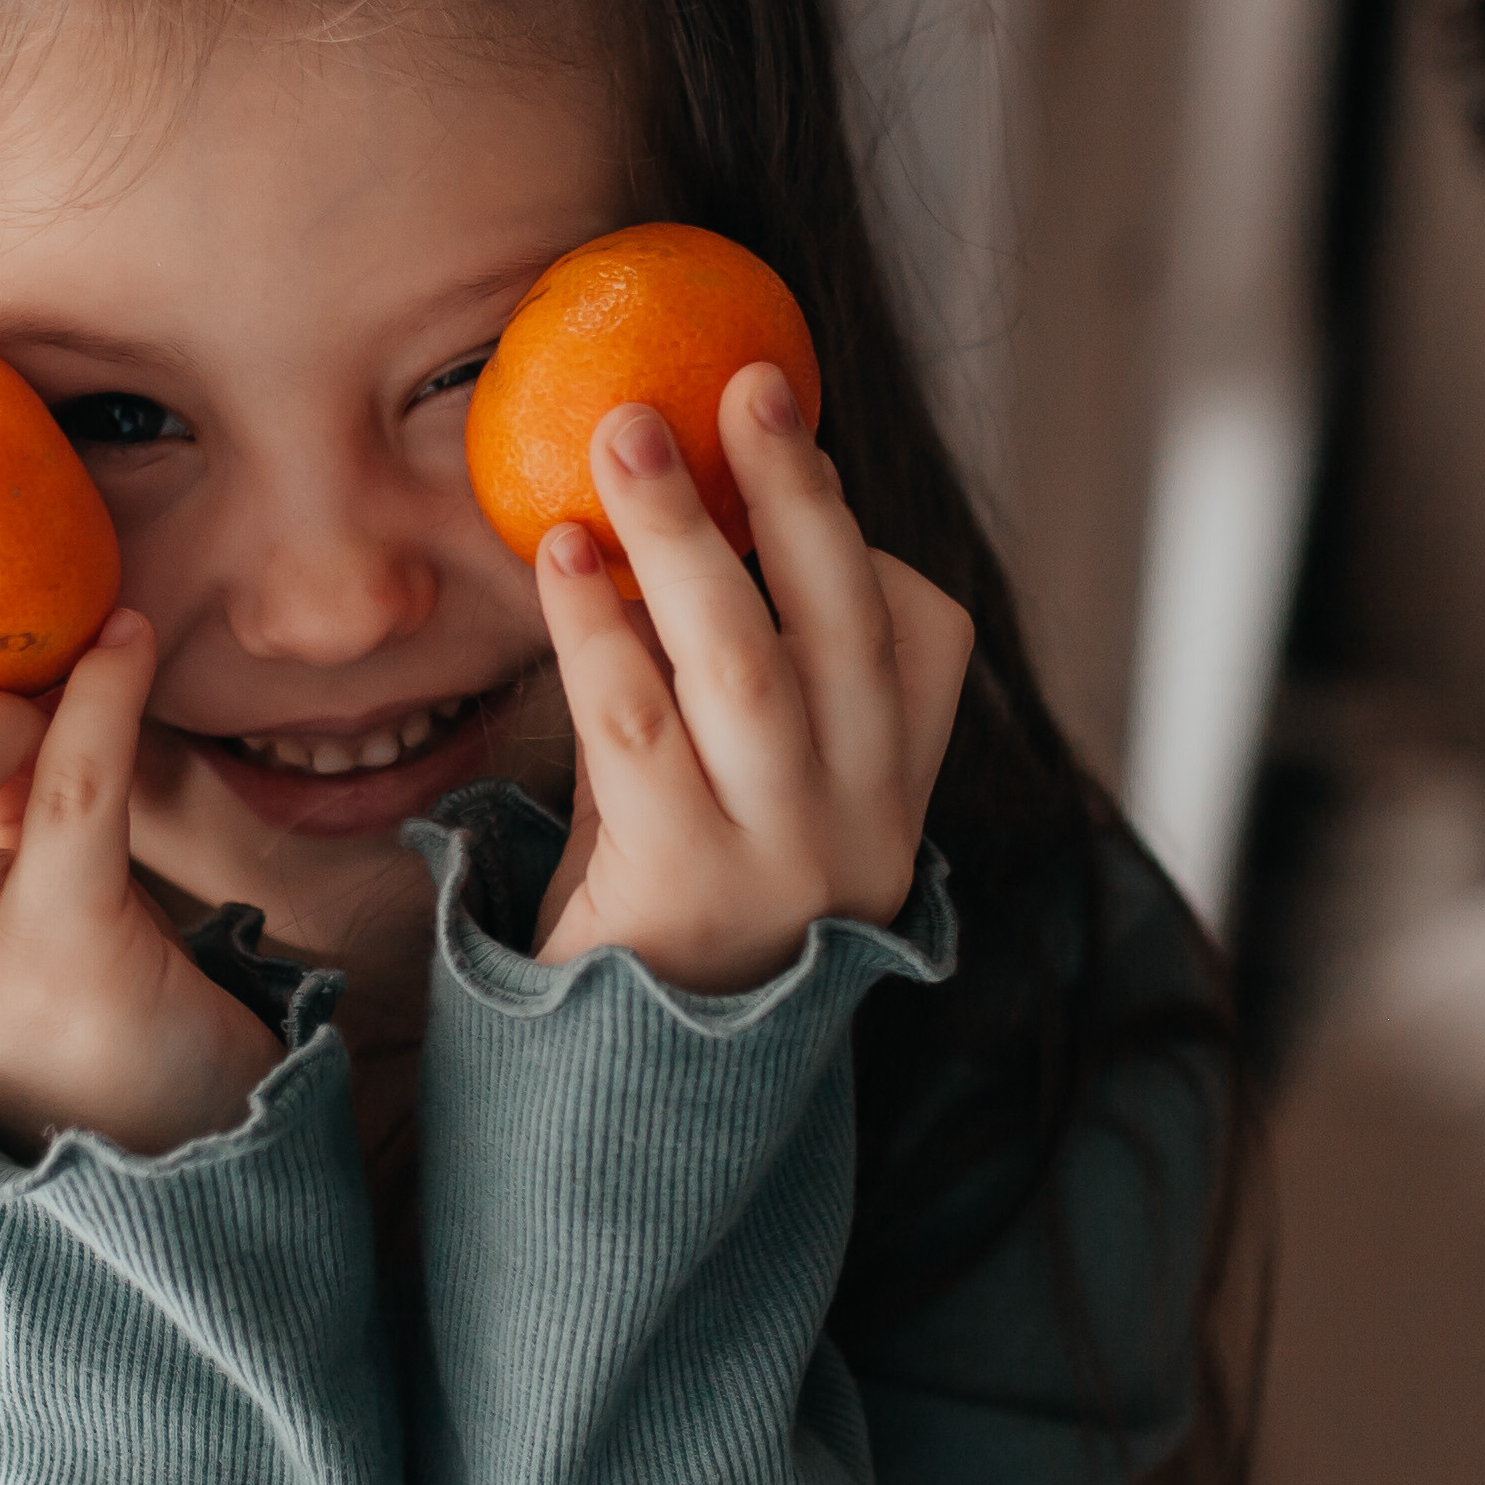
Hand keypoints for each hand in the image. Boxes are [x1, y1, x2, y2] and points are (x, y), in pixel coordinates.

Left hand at [529, 368, 972, 993]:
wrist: (630, 1101)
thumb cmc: (669, 913)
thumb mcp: (733, 795)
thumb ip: (724, 682)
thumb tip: (672, 512)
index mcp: (897, 790)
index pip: (923, 636)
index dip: (856, 527)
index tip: (778, 429)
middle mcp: (864, 821)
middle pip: (844, 620)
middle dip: (793, 487)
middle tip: (741, 383)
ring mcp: (782, 855)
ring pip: (747, 659)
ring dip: (686, 534)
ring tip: (625, 435)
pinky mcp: (683, 884)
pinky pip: (636, 721)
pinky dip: (598, 622)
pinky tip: (561, 553)